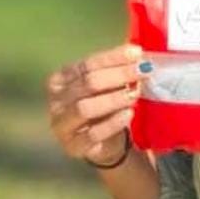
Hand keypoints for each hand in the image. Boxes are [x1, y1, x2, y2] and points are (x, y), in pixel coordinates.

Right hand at [46, 43, 143, 162]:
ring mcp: (61, 125)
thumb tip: (136, 52)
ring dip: (114, 99)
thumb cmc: (105, 107)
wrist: (104, 144)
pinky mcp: (73, 146)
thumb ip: (116, 70)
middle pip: (88, 84)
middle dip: (119, 75)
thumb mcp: (107, 86)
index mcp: (60, 80)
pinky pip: (93, 134)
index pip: (88, 64)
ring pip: (85, 108)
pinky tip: (129, 114)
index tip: (138, 53)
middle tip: (143, 72)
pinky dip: (113, 123)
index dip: (114, 58)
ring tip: (135, 93)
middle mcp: (56, 101)